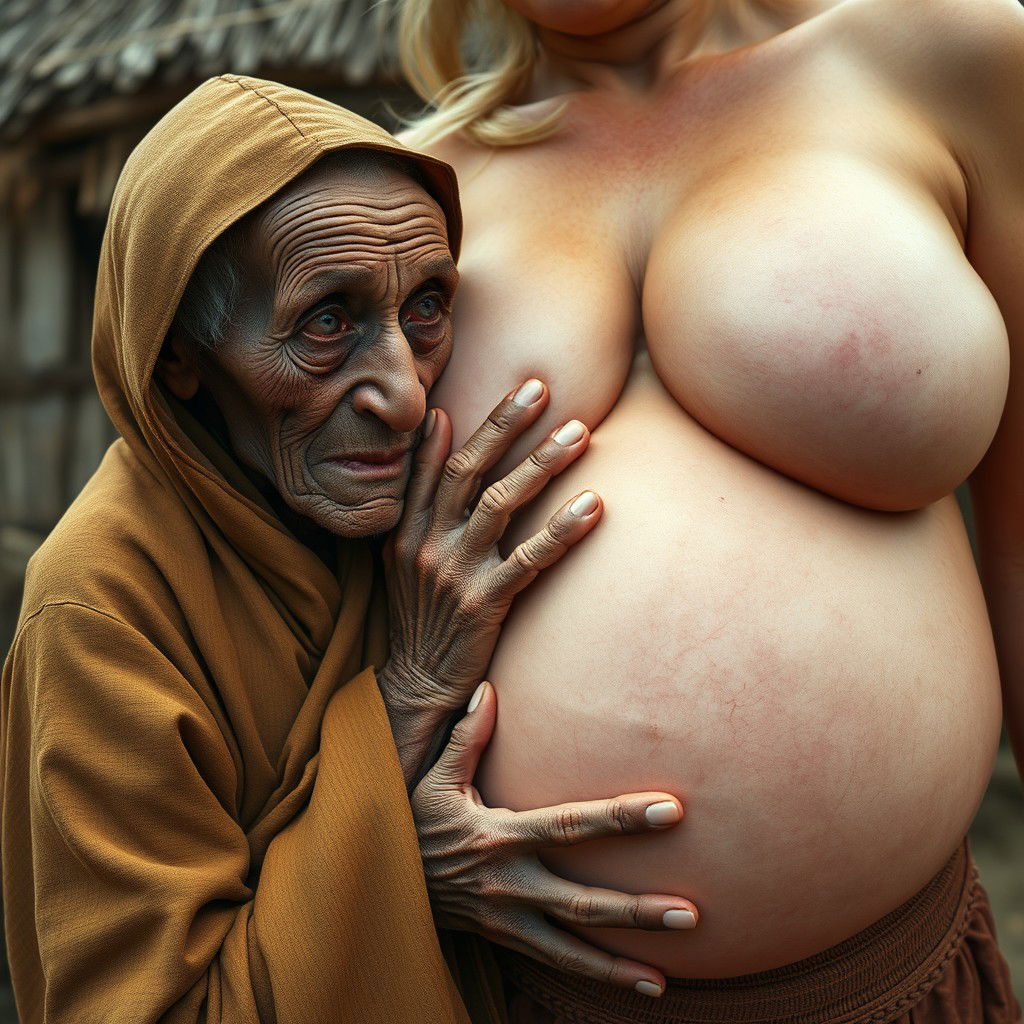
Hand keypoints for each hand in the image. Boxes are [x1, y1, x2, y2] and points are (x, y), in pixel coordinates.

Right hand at [380, 380, 601, 777]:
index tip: (521, 389)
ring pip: (500, 504)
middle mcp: (427, 543)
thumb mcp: (406, 552)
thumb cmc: (421, 614)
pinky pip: (529, 558)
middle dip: (507, 426)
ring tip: (580, 433)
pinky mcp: (482, 603)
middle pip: (469, 471)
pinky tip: (593, 505)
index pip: (442, 462)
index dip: (483, 424)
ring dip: (541, 464)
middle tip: (545, 389)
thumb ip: (422, 494)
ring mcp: (454, 572)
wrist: (416, 684)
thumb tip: (437, 425)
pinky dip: (561, 530)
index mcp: (408, 528)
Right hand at [413, 682, 697, 998]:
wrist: (376, 884)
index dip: (620, 818)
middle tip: (690, 913)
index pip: (570, 825)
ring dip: (622, 959)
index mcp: (499, 836)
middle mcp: (509, 883)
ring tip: (671, 972)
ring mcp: (507, 919)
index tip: (669, 810)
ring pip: (573, 943)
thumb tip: (489, 688)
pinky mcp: (506, 940)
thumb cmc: (411, 822)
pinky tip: (646, 985)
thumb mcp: (433, 778)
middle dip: (636, 909)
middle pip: (582, 900)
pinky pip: (557, 962)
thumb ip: (466, 737)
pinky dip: (600, 975)